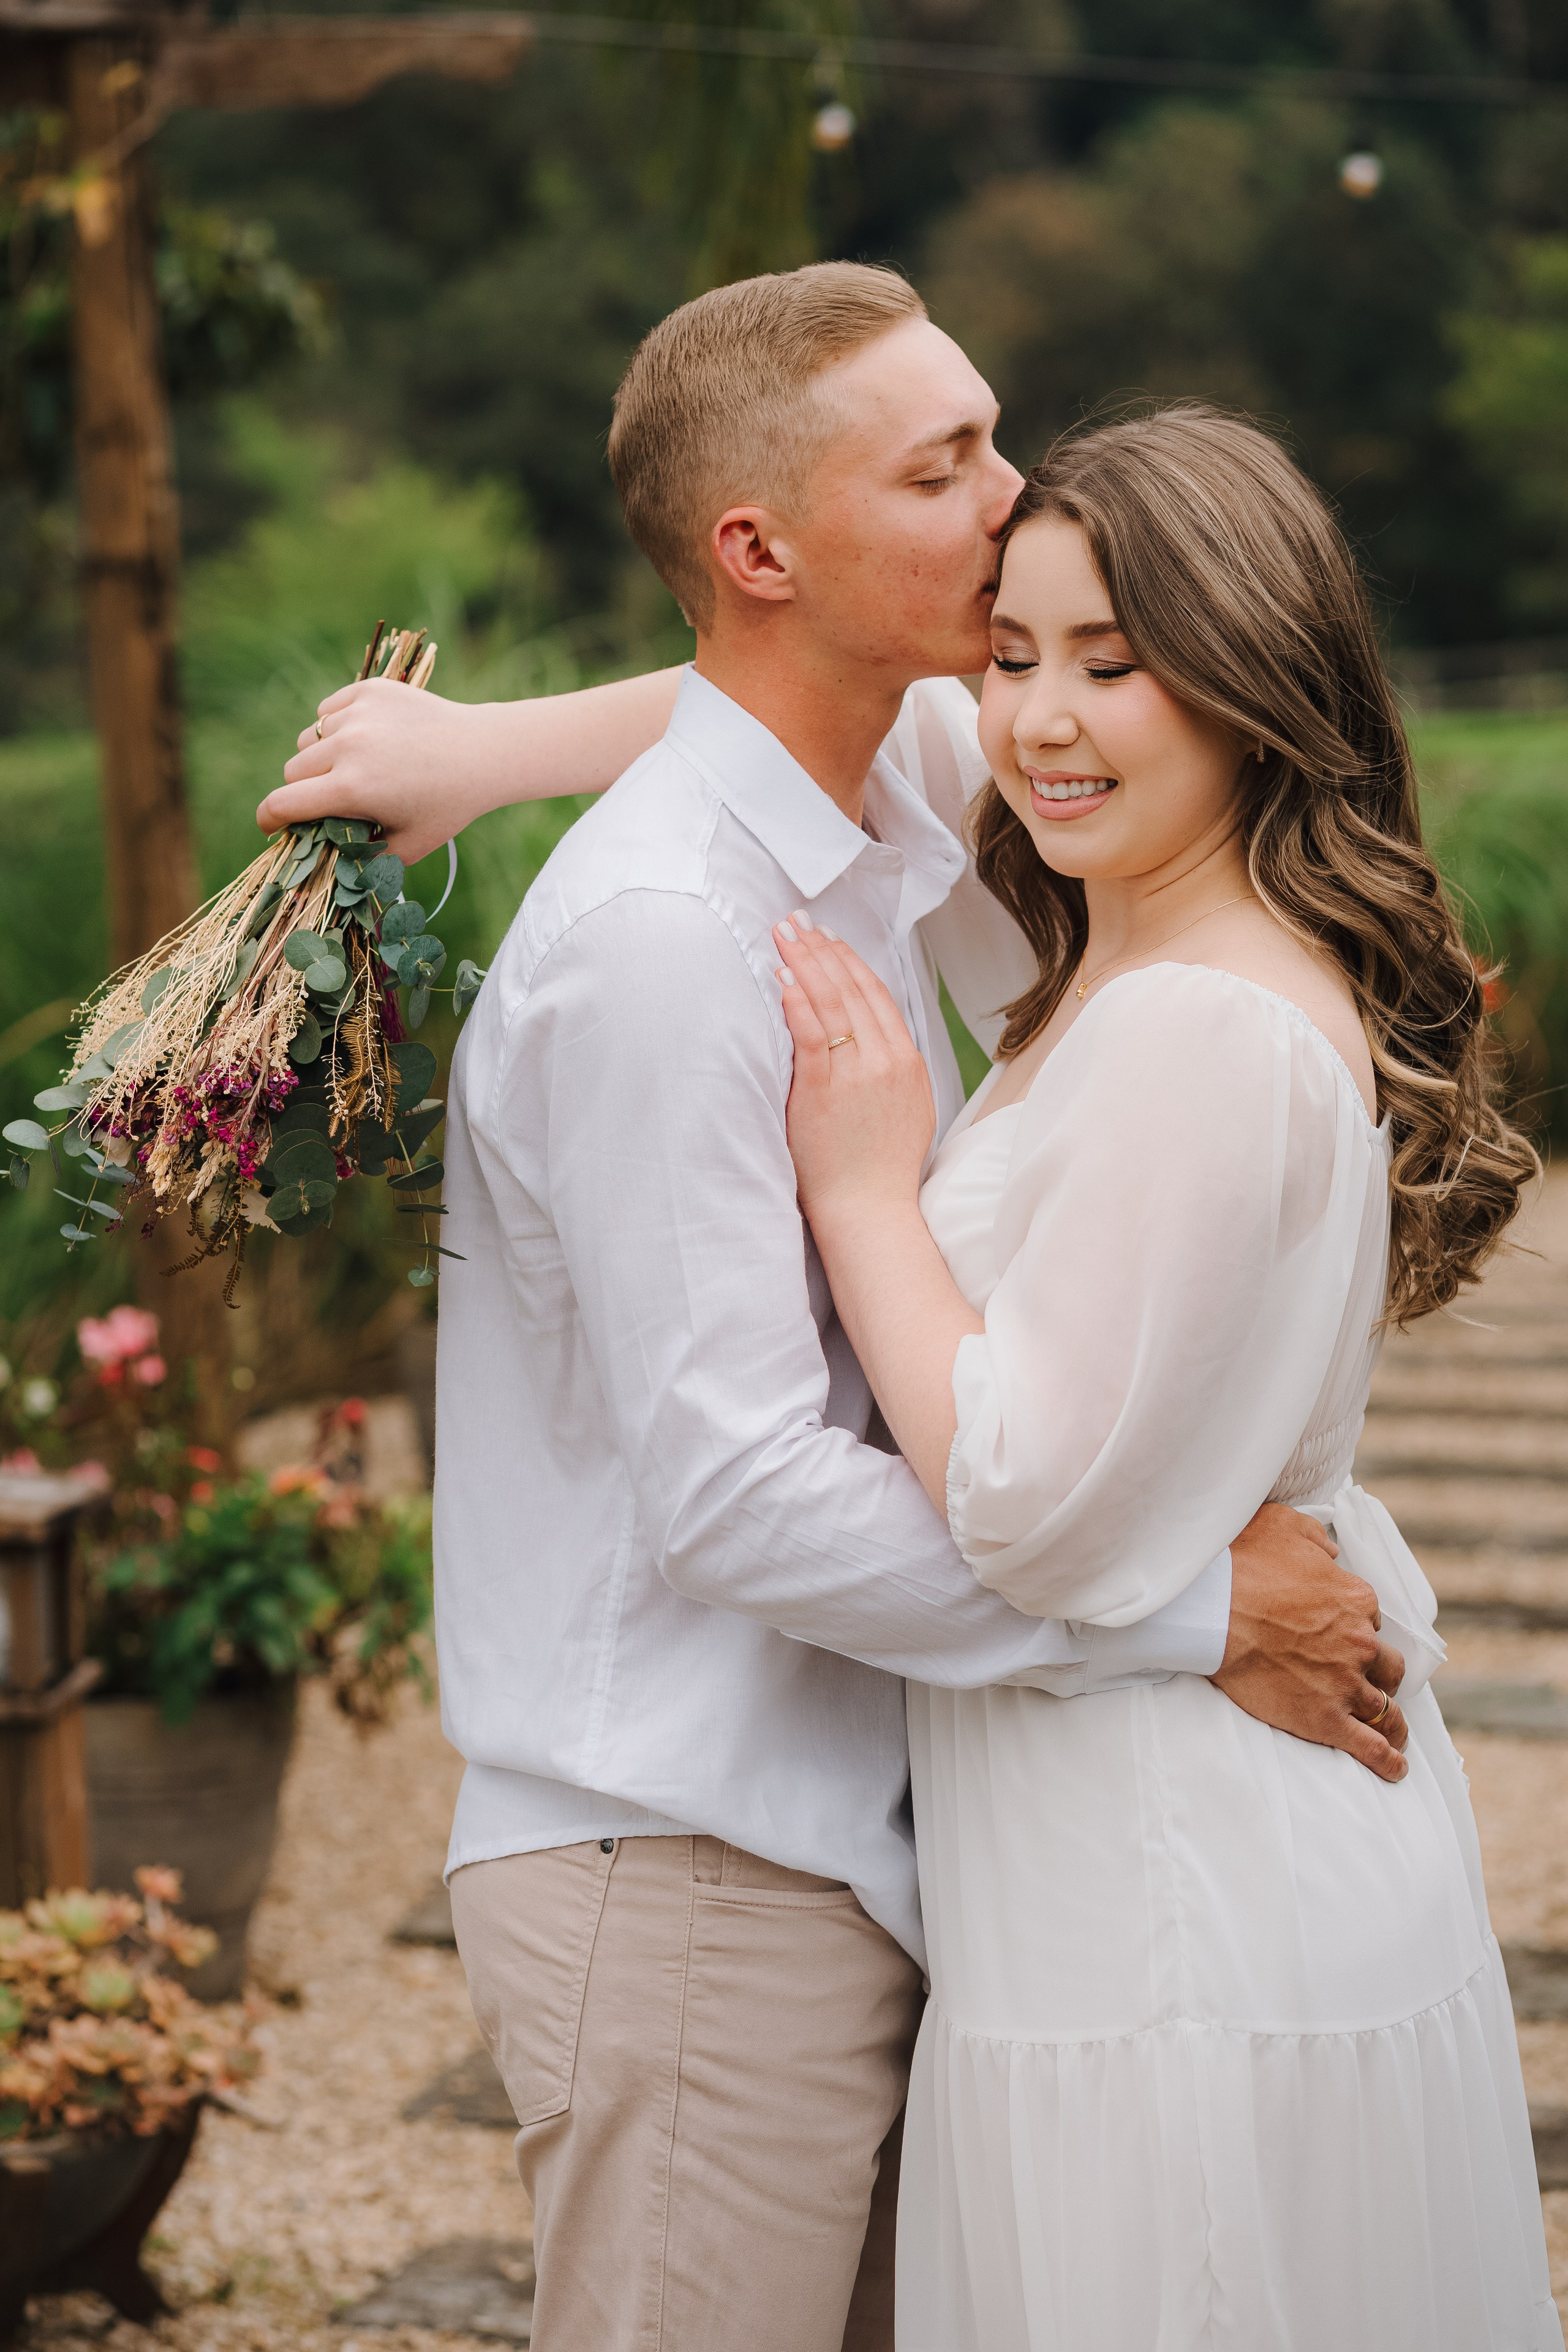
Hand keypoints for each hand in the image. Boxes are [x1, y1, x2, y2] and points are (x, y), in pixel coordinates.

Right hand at [256, 677, 510, 863]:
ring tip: (354, 767)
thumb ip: (360, 857)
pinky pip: (330, 710)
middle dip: (304, 790)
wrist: (485, 752)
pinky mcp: (370, 689)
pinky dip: (337, 725)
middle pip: (293, 771)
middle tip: (332, 799)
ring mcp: (358, 714)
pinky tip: (366, 738)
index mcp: (353, 789)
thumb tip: (323, 856)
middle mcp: (348, 747)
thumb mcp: (407, 846)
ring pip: (309, 738)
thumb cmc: (448, 805)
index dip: (270, 819)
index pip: (283, 803)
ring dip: (320, 756)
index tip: (271, 826)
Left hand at [772, 915, 935, 1227]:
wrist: (870, 1210)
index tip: (828, 939)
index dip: (849, 962)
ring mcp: (858, 1075)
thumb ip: (890, 1070)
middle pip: (853, 989)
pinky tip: (783, 976)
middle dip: (822, 949)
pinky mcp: (824, 1091)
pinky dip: (797, 1001)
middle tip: (798, 922)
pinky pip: (811, 1035)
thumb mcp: (905, 1110)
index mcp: (907, 1062)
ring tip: (784, 935)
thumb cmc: (878, 1169)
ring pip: (832, 1003)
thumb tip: (868, 1040)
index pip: (877, 996)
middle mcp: (887, 1061)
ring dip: (805, 962)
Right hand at [1214, 1503, 1409, 1781]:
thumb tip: (1331, 1552)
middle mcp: (1360, 1642)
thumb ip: (1317, 1539)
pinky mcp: (1325, 1719)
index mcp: (1356, 1599)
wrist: (1210, 1610)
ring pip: (1385, 1708)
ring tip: (1394, 1731)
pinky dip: (1387, 1761)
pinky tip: (1395, 1768)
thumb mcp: (1285, 1525)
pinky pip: (1370, 1747)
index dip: (1358, 1625)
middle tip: (1367, 1679)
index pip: (1371, 1617)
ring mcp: (1345, 1684)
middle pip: (1387, 1665)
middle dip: (1380, 1672)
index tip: (1342, 1632)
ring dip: (1391, 1719)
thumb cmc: (1240, 1562)